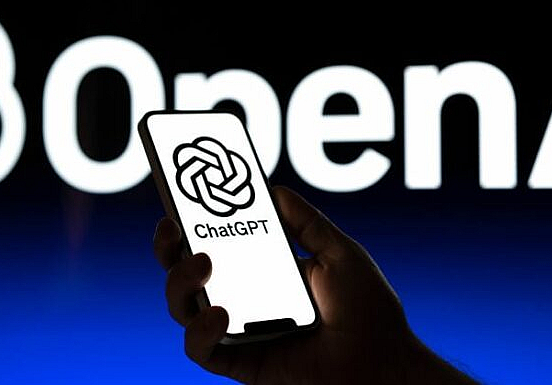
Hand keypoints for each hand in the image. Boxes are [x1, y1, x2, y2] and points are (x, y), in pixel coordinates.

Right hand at [153, 185, 476, 383]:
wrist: (383, 362)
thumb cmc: (367, 311)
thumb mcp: (338, 252)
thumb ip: (305, 221)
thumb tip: (272, 189)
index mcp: (260, 271)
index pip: (212, 244)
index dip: (188, 223)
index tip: (178, 197)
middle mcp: (241, 299)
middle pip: (184, 273)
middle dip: (168, 248)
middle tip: (174, 227)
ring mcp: (236, 332)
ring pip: (183, 308)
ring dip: (179, 282)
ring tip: (203, 264)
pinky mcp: (238, 363)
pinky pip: (200, 350)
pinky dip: (200, 331)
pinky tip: (221, 313)